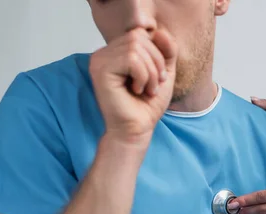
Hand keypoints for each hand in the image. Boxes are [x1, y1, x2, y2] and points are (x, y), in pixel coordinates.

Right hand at [90, 28, 177, 145]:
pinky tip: (137, 90)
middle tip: (154, 85)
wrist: (138, 129)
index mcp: (116, 52)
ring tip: (147, 89)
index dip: (156, 52)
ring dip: (150, 71)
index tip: (158, 76)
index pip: (141, 34)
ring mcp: (99, 60)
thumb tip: (159, 31)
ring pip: (135, 47)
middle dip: (155, 61)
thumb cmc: (147, 105)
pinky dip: (142, 76)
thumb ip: (166, 50)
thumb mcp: (163, 72)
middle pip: (138, 37)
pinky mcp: (100, 70)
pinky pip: (130, 59)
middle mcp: (104, 53)